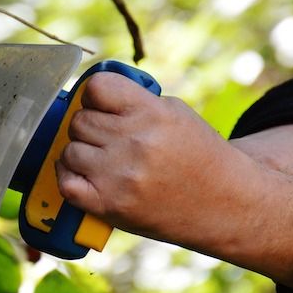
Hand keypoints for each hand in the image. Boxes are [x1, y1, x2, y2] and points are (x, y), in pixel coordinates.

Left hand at [54, 72, 255, 242]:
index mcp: (151, 113)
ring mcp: (120, 176)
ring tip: (103, 159)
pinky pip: (66, 182)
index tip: (101, 104)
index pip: (96, 86)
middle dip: (90, 126)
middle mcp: (134, 143)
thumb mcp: (175, 112)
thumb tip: (89, 94)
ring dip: (81, 153)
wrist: (225, 203)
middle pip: (80, 120)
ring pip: (70, 150)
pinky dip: (69, 177)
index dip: (94, 95)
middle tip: (108, 137)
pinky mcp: (110, 205)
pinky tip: (85, 175)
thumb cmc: (198, 154)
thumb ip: (133, 100)